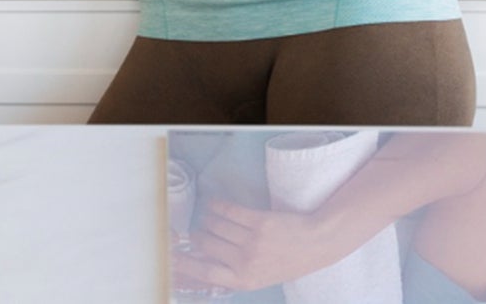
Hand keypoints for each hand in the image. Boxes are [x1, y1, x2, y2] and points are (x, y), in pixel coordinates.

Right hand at [173, 200, 345, 292]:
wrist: (316, 245)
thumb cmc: (286, 262)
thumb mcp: (259, 277)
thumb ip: (233, 272)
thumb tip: (200, 259)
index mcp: (245, 280)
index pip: (205, 272)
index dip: (184, 262)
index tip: (170, 254)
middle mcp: (245, 262)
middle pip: (205, 243)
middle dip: (198, 234)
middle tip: (201, 231)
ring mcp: (252, 241)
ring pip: (214, 224)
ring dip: (209, 219)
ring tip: (214, 219)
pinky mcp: (258, 221)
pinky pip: (226, 209)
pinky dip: (216, 205)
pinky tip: (215, 205)